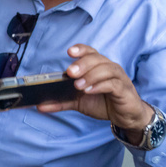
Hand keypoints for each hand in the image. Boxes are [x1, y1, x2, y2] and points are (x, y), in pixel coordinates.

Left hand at [37, 44, 153, 142]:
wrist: (125, 116)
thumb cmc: (103, 103)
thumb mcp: (78, 102)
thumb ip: (60, 102)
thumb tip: (40, 106)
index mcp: (97, 67)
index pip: (90, 52)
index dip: (80, 50)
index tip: (69, 52)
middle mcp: (109, 68)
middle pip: (96, 59)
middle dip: (82, 63)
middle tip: (70, 72)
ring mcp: (118, 78)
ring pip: (106, 69)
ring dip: (90, 76)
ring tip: (78, 85)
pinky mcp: (124, 90)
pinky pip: (113, 84)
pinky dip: (100, 86)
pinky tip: (90, 90)